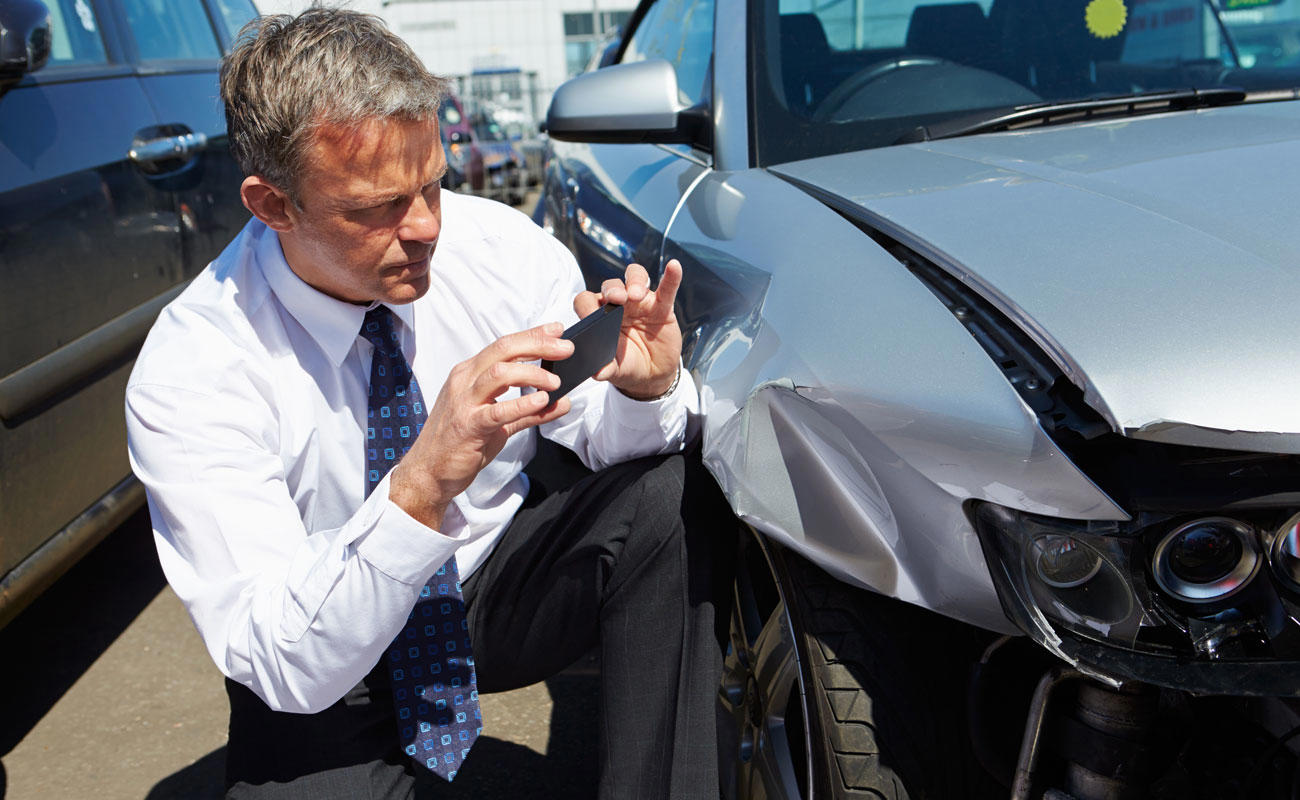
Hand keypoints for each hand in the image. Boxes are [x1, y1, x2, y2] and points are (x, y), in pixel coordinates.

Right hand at [389, 323, 573, 528]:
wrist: (429, 472)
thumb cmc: (460, 444)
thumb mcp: (499, 423)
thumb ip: (530, 412)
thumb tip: (563, 402)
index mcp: (470, 374)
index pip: (504, 345)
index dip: (532, 335)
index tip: (557, 330)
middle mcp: (464, 381)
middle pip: (503, 350)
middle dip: (537, 345)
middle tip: (565, 348)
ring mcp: (464, 402)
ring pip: (500, 373)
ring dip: (533, 374)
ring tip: (556, 382)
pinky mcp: (468, 426)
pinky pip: (497, 410)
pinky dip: (522, 403)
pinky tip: (541, 401)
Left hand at [574, 259, 683, 399]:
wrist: (652, 373)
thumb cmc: (627, 365)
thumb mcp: (615, 370)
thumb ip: (606, 368)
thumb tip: (597, 373)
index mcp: (599, 317)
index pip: (587, 301)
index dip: (587, 306)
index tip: (591, 317)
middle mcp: (618, 304)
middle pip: (611, 286)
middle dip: (612, 290)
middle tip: (616, 299)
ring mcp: (640, 303)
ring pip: (634, 278)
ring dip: (634, 281)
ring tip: (636, 294)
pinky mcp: (662, 306)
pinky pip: (667, 288)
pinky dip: (671, 277)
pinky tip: (674, 266)